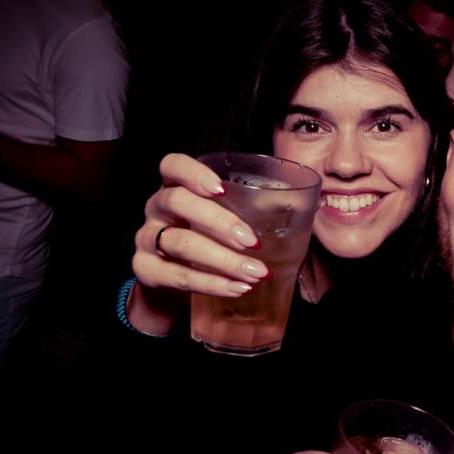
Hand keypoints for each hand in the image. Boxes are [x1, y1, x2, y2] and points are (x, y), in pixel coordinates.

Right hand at [131, 153, 271, 299]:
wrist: (169, 286)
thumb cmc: (204, 244)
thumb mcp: (217, 223)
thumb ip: (244, 213)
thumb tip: (308, 212)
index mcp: (175, 188)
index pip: (172, 166)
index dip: (193, 172)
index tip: (221, 189)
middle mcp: (156, 208)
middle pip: (178, 202)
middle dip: (219, 222)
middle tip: (253, 242)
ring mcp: (146, 239)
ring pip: (180, 242)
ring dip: (223, 259)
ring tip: (255, 272)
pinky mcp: (145, 270)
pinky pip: (177, 276)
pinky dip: (211, 283)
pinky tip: (237, 288)